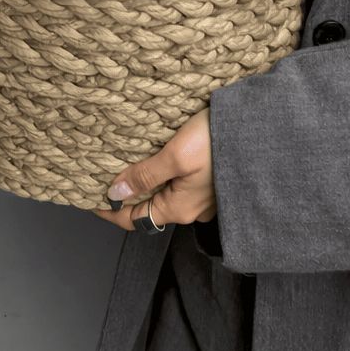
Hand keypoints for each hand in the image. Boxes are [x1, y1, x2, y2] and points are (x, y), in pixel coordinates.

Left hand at [91, 107, 215, 231]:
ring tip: (127, 162)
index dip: (109, 211)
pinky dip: (164, 172)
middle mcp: (192, 207)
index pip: (134, 219)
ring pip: (166, 192)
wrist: (261, 131)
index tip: (88, 201)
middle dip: (127, 194)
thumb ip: (146, 174)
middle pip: (150, 206)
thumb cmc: (220, 142)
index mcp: (180, 207)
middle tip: (103, 176)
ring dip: (147, 181)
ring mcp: (205, 196)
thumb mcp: (176, 155)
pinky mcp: (214, 180)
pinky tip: (159, 155)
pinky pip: (182, 182)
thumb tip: (116, 191)